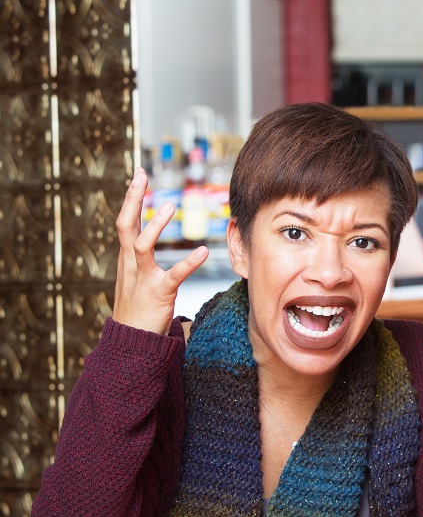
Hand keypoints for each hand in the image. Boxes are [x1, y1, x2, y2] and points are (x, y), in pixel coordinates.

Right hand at [113, 169, 207, 334]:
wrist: (131, 341)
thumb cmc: (137, 309)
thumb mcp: (135, 279)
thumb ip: (140, 259)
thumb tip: (146, 241)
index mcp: (126, 260)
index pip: (125, 223)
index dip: (130, 199)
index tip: (138, 174)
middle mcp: (130, 266)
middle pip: (125, 226)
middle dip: (131, 200)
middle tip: (141, 175)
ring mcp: (143, 279)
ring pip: (142, 246)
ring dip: (154, 225)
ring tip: (170, 204)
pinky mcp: (159, 294)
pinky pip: (175, 275)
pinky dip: (189, 263)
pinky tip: (205, 251)